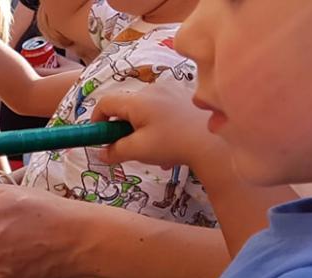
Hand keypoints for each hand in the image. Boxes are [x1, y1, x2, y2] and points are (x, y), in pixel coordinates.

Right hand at [92, 82, 226, 168]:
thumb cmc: (174, 144)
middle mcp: (152, 90)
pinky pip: (161, 110)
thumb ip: (115, 151)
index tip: (100, 137)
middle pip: (126, 107)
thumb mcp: (138, 151)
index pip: (105, 102)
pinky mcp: (183, 98)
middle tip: (129, 148)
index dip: (96, 120)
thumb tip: (100, 153)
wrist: (216, 143)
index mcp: (137, 101)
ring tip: (154, 150)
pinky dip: (158, 126)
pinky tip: (170, 144)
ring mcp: (170, 91)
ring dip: (141, 130)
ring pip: (144, 111)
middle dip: (123, 128)